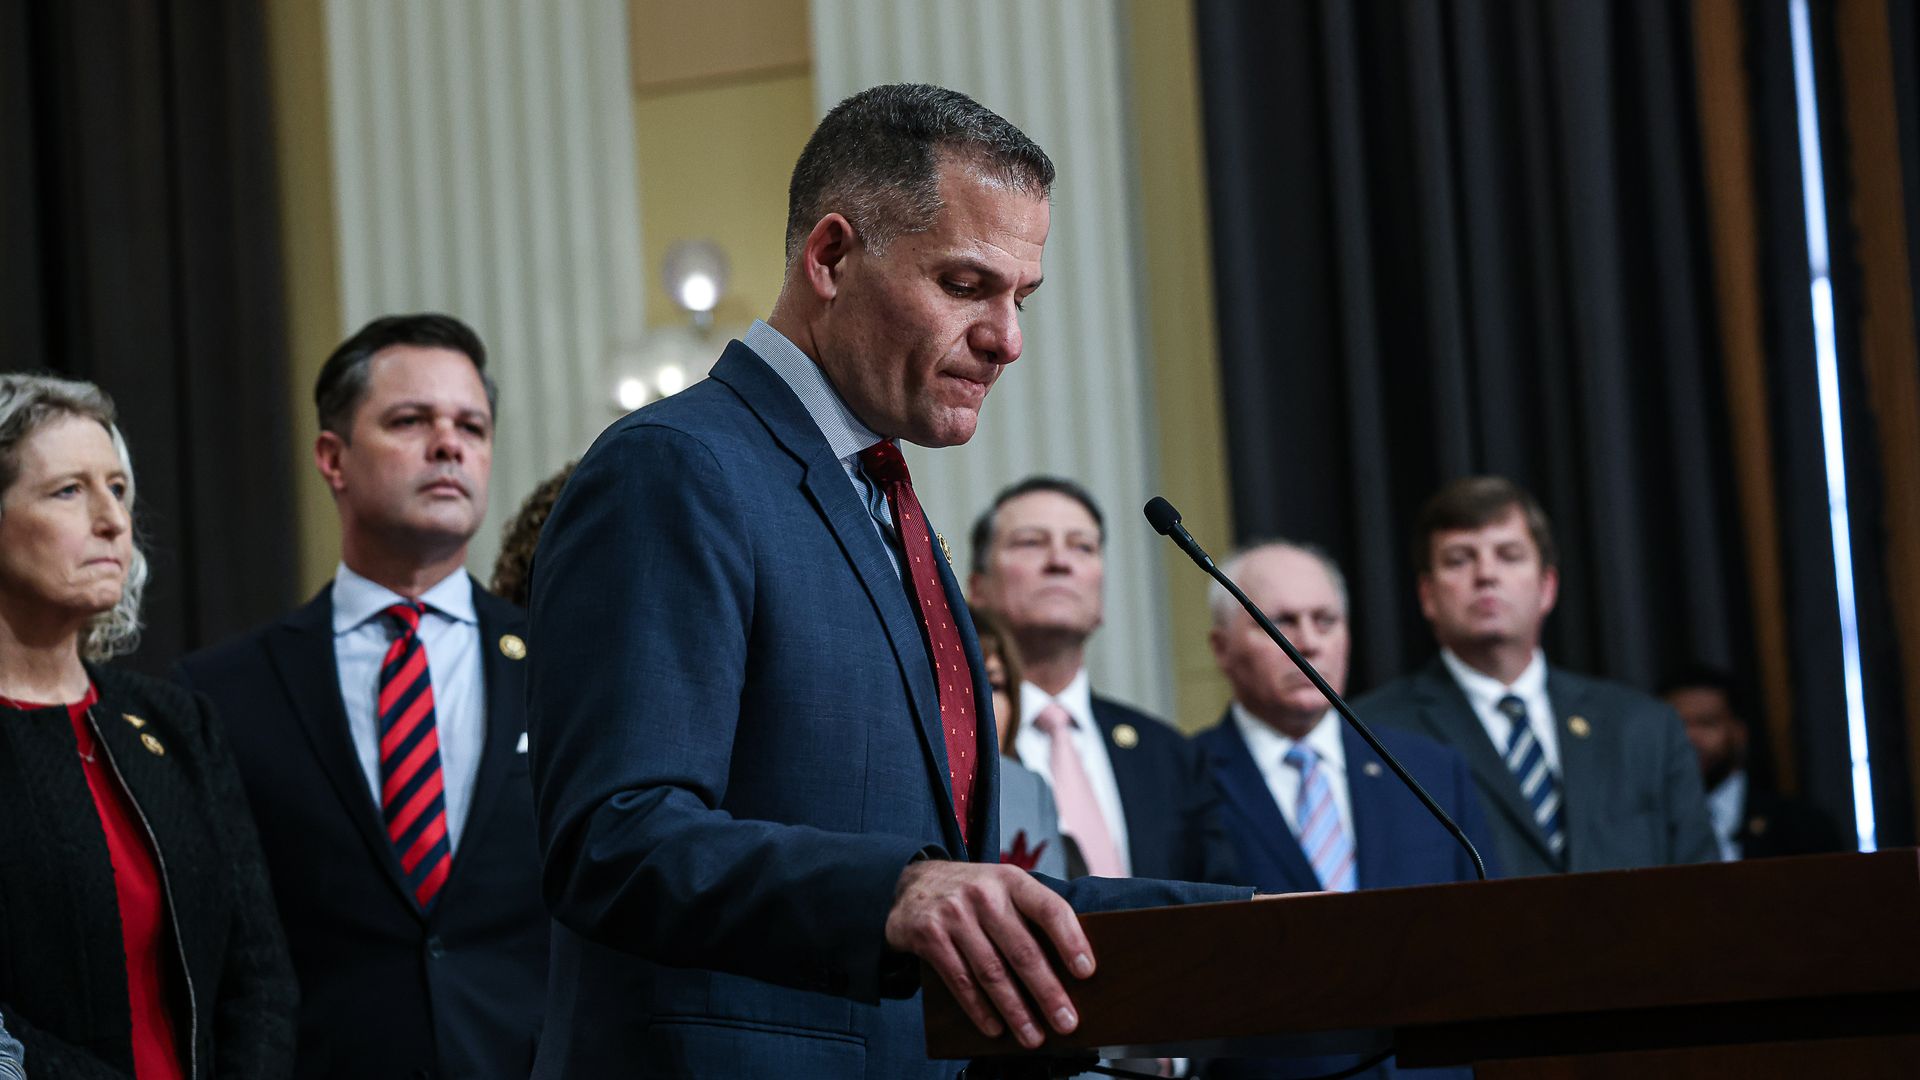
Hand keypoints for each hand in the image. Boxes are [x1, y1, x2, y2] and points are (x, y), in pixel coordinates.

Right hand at [885, 860, 1095, 1048]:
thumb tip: (1073, 965)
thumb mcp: (1003, 887)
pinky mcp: (929, 935)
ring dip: (1016, 1010)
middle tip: (1066, 1021)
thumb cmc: (972, 893)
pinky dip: (980, 1009)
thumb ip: (1031, 914)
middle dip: (1047, 992)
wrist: (911, 883)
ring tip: (1033, 1036)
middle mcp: (983, 893)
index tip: (1086, 972)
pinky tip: (996, 1028)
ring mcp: (954, 914)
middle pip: (1022, 950)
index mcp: (1011, 880)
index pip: (1049, 909)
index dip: (1070, 941)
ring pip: (992, 971)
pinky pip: (960, 981)